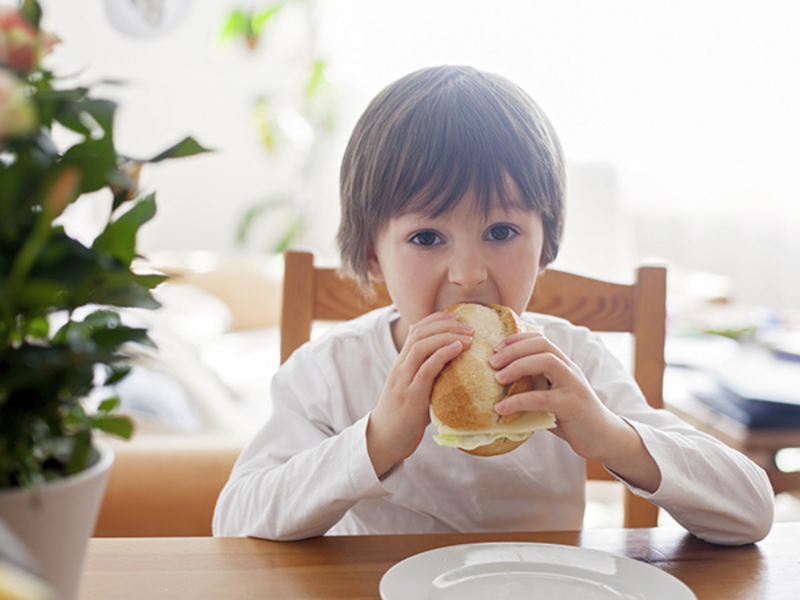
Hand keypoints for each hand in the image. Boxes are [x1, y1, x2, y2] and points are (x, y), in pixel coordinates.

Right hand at [367, 311, 472, 477]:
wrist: (384, 439)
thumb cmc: (404, 416)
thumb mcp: (415, 389)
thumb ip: (429, 375)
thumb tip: (455, 366)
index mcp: (401, 364)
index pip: (415, 330)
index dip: (437, 319)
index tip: (457, 316)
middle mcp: (400, 367)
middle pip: (419, 333)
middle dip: (446, 324)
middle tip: (469, 325)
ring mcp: (404, 381)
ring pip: (422, 346)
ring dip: (447, 336)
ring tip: (468, 337)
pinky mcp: (411, 397)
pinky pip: (427, 369)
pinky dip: (443, 354)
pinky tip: (458, 349)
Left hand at [490, 331, 660, 491]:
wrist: (603, 437)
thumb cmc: (571, 417)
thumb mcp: (550, 397)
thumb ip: (532, 388)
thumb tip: (497, 388)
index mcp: (563, 365)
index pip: (541, 340)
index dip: (518, 338)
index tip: (496, 347)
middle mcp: (570, 370)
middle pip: (543, 345)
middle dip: (514, 349)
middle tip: (492, 362)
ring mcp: (573, 386)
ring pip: (547, 362)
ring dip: (518, 366)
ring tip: (497, 378)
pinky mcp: (572, 405)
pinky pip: (543, 398)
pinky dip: (519, 401)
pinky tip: (502, 409)